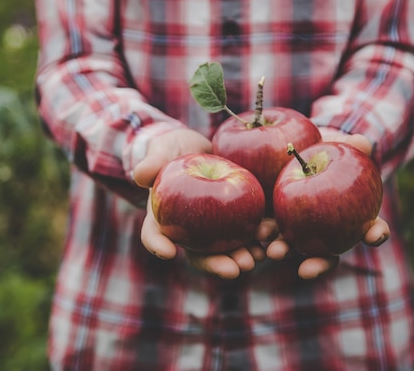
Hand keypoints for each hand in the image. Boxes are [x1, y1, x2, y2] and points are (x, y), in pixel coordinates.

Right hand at [134, 128, 264, 278]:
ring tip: (255, 258)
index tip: (166, 251)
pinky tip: (272, 238)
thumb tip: (141, 174)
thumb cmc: (178, 149)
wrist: (205, 145)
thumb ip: (154, 159)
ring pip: (227, 249)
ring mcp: (216, 228)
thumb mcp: (164, 148)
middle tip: (233, 269)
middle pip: (199, 254)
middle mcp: (190, 231)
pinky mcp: (239, 217)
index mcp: (165, 218)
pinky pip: (250, 232)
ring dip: (242, 257)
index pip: (155, 234)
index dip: (158, 244)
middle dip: (216, 264)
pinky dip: (261, 238)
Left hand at [265, 128, 390, 279]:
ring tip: (273, 252)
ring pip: (293, 248)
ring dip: (284, 253)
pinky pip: (267, 234)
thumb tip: (363, 142)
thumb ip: (350, 145)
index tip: (375, 236)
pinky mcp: (272, 223)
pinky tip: (254, 238)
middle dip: (318, 264)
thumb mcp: (335, 143)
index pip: (371, 229)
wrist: (291, 149)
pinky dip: (261, 239)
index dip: (376, 233)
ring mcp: (298, 231)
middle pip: (327, 255)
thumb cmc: (323, 148)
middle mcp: (326, 232)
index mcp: (353, 217)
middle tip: (306, 270)